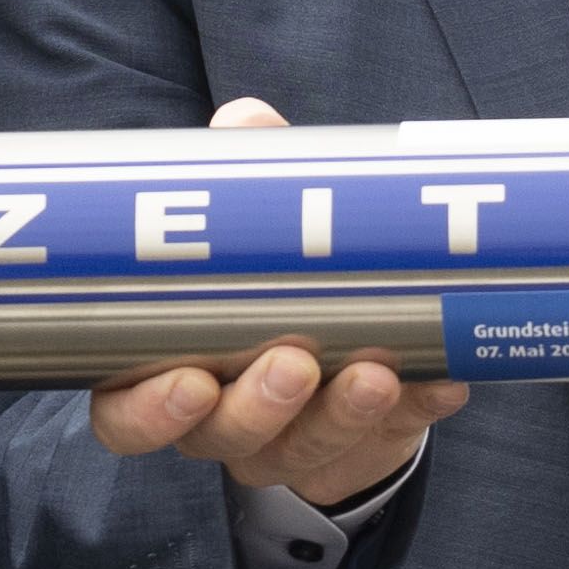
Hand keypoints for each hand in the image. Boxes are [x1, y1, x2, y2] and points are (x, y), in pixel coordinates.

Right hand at [82, 95, 471, 504]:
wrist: (329, 342)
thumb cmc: (264, 278)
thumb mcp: (247, 229)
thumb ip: (242, 179)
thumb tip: (244, 119)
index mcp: (165, 372)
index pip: (125, 417)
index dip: (149, 413)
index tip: (191, 383)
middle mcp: (219, 421)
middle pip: (218, 437)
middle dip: (257, 406)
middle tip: (295, 362)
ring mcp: (290, 442)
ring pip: (302, 449)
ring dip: (341, 413)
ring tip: (376, 371)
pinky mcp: (362, 446)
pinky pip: (391, 437)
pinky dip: (418, 406)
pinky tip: (443, 378)